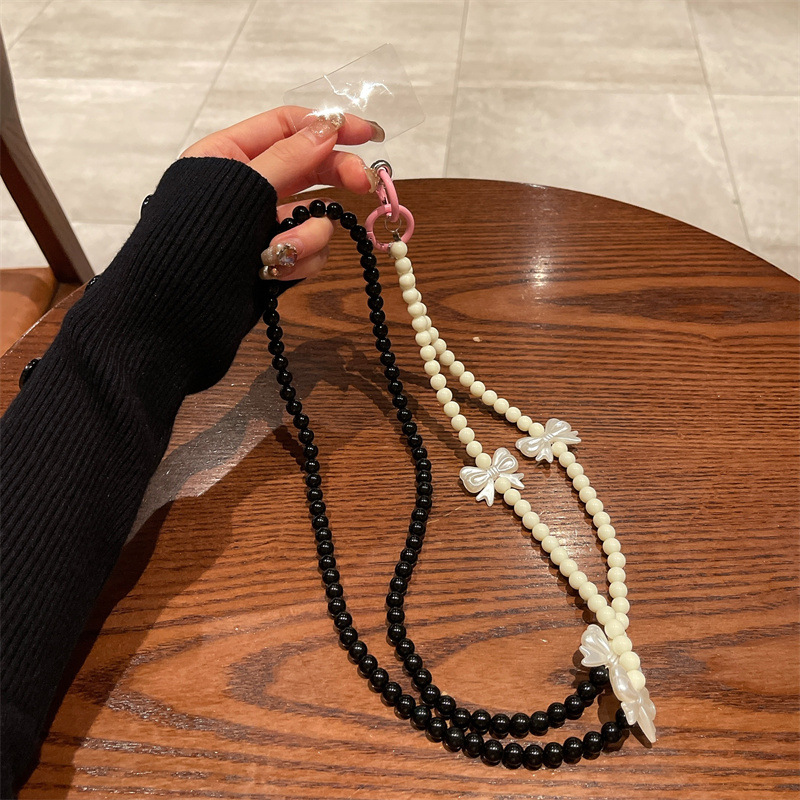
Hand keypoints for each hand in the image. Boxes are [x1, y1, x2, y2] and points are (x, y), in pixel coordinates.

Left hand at [181, 106, 383, 280]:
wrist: (177, 312)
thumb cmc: (197, 240)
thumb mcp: (243, 188)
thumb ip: (289, 157)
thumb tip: (329, 127)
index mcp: (230, 154)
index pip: (287, 126)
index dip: (329, 126)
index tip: (368, 134)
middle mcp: (250, 186)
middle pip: (310, 169)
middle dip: (335, 178)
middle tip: (363, 185)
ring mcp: (265, 225)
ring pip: (315, 217)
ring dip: (308, 236)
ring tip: (281, 253)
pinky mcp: (277, 259)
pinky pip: (310, 251)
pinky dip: (299, 262)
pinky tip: (275, 273)